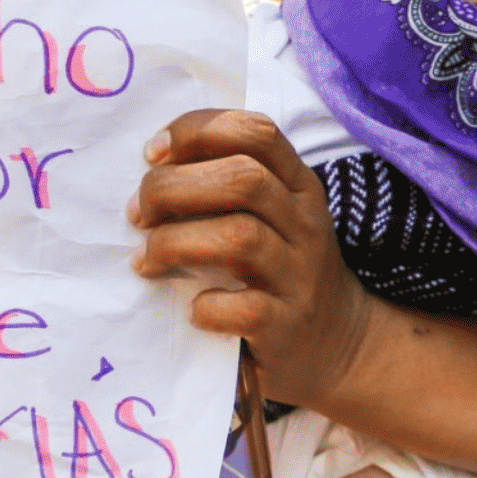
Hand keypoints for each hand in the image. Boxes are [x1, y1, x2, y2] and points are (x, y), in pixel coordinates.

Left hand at [129, 110, 372, 407]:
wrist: (338, 346)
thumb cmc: (281, 271)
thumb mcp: (273, 217)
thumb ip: (226, 186)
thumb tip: (152, 169)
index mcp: (298, 186)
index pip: (255, 133)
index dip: (196, 131)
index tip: (153, 155)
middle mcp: (304, 224)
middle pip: (243, 179)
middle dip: (173, 188)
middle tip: (138, 215)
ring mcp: (299, 276)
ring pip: (239, 236)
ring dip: (175, 242)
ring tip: (147, 260)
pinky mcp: (287, 327)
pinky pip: (244, 308)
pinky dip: (206, 307)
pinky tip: (193, 311)